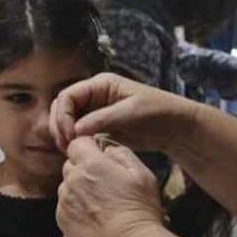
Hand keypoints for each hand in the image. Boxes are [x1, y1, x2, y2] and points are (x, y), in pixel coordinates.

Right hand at [49, 73, 198, 152]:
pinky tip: (77, 152)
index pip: (67, 96)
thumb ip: (101, 120)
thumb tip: (75, 130)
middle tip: (65, 146)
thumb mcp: (130, 114)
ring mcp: (95, 110)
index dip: (63, 115)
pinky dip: (74, 140)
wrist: (177, 127)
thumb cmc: (157, 113)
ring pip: (67, 120)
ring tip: (69, 151)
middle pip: (62, 107)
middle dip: (59, 125)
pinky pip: (78, 131)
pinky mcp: (99, 125)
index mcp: (100, 84)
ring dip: (64, 134)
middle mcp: (93, 95)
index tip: (70, 135)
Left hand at [57, 137, 163, 236]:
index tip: (100, 158)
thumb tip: (106, 150)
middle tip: (103, 183)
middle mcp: (72, 179)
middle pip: (71, 164)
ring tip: (98, 204)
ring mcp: (64, 200)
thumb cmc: (140, 210)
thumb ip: (121, 155)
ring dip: (78, 188)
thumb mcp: (142, 175)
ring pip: (67, 185)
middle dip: (83, 168)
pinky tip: (91, 217)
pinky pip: (64, 204)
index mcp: (91, 163)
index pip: (77, 143)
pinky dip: (74, 207)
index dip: (88, 148)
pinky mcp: (61, 218)